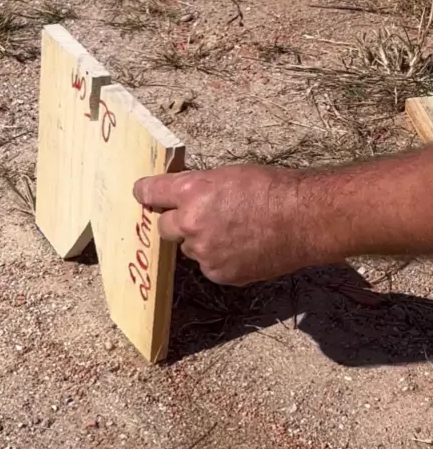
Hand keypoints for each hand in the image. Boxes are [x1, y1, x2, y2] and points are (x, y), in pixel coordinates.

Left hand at [133, 164, 316, 284]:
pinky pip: (208, 265)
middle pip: (164, 227)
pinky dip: (219, 258)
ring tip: (232, 231)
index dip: (146, 193)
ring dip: (200, 241)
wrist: (302, 219)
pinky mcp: (219, 273)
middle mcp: (191, 223)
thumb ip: (199, 186)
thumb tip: (181, 193)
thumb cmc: (271, 188)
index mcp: (191, 192)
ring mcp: (204, 252)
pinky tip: (242, 247)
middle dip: (176, 221)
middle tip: (198, 215)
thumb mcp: (228, 175)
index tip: (145, 195)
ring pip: (188, 248)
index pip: (149, 192)